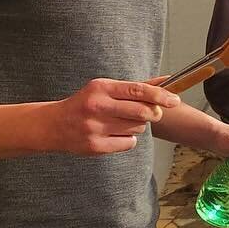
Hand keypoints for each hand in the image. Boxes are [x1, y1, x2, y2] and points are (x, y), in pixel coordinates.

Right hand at [46, 78, 181, 154]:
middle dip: (153, 113)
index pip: (138, 90)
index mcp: (101, 88)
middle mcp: (97, 107)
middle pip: (142, 112)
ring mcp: (95, 128)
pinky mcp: (95, 146)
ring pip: (137, 128)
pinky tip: (114, 134)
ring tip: (122, 122)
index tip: (175, 100)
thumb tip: (167, 80)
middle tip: (153, 113)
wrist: (53, 125)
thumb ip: (136, 86)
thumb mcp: (106, 89)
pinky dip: (128, 139)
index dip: (160, 96)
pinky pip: (128, 143)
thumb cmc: (86, 104)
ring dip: (138, 126)